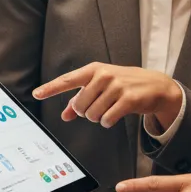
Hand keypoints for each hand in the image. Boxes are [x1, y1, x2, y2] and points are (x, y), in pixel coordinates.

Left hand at [33, 63, 182, 130]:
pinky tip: (114, 115)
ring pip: (92, 115)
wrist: (154, 85)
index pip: (68, 80)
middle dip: (85, 112)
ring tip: (108, 109)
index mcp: (94, 70)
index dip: (51, 88)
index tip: (36, 94)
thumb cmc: (124, 83)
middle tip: (97, 106)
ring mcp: (117, 86)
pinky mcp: (128, 99)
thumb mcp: (101, 86)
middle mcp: (104, 75)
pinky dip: (108, 122)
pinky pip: (107, 120)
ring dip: (98, 118)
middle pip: (79, 105)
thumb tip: (65, 115)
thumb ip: (81, 98)